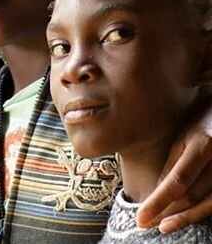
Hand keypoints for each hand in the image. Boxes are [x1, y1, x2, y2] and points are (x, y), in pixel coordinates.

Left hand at [137, 100, 211, 232]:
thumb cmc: (204, 122)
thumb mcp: (185, 135)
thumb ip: (173, 161)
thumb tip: (157, 189)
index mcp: (203, 145)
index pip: (178, 181)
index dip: (159, 202)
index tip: (142, 217)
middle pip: (192, 196)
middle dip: (168, 212)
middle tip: (147, 222)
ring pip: (207, 204)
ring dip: (183, 217)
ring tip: (163, 225)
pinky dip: (200, 211)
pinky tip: (185, 216)